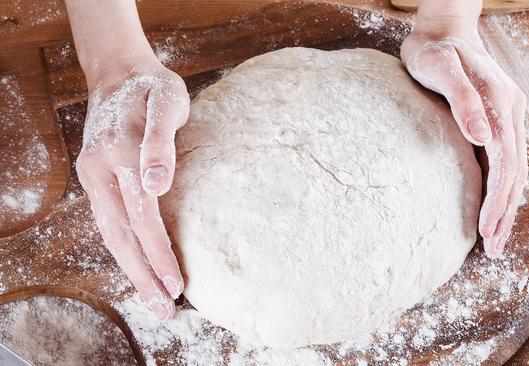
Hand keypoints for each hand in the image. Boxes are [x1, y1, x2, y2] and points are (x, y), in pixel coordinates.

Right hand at [76, 57, 189, 318]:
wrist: (120, 72)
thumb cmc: (153, 86)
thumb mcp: (167, 101)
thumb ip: (161, 142)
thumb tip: (157, 185)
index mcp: (120, 153)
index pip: (142, 216)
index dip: (159, 253)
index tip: (177, 284)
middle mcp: (100, 169)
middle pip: (121, 234)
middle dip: (143, 276)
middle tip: (164, 311)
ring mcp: (94, 175)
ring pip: (111, 233)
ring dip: (132, 270)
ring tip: (153, 300)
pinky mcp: (96, 178)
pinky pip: (110, 221)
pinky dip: (124, 249)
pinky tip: (138, 268)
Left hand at [401, 17, 527, 257]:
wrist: (442, 31)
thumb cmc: (435, 50)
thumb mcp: (442, 69)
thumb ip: (463, 101)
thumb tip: (483, 137)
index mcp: (502, 104)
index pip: (506, 162)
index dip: (498, 198)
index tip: (487, 228)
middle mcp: (510, 113)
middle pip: (515, 173)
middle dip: (505, 212)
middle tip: (495, 249)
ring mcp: (505, 118)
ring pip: (513, 171)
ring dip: (506, 206)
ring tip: (496, 240)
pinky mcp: (494, 122)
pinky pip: (503, 162)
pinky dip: (500, 190)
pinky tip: (493, 208)